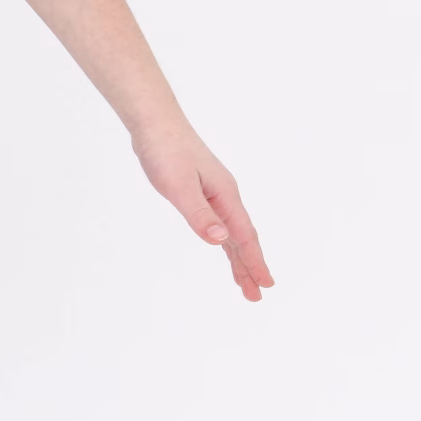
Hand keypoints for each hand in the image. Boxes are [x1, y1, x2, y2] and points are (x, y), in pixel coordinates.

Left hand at [133, 125, 273, 300]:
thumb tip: (222, 240)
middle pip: (243, 238)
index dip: (254, 262)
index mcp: (225, 196)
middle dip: (250, 267)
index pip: (244, 237)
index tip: (265, 285)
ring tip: (244, 282)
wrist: (155, 124)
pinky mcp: (202, 191)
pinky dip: (225, 240)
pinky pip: (220, 223)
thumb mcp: (179, 187)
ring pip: (232, 232)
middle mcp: (225, 196)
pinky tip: (225, 248)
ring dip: (238, 257)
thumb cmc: (166, 152)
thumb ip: (200, 215)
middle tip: (257, 295)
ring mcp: (215, 193)